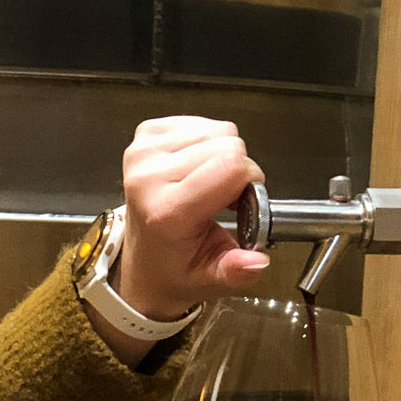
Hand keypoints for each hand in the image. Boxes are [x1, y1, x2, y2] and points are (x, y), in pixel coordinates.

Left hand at [87, 117, 271, 363]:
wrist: (143, 260)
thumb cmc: (177, 267)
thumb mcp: (209, 278)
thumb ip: (234, 271)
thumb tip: (257, 263)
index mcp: (165, 212)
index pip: (231, 167)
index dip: (250, 180)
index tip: (243, 202)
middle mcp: (148, 176)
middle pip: (228, 144)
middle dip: (238, 169)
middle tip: (224, 197)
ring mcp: (143, 152)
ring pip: (218, 130)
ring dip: (222, 154)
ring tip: (208, 183)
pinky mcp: (145, 135)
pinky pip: (200, 122)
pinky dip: (206, 142)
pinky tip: (195, 168)